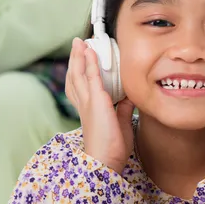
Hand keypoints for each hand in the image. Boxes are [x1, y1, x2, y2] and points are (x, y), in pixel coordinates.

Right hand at [65, 38, 134, 173]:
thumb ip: (124, 108)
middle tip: (77, 44)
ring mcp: (88, 101)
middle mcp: (84, 104)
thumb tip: (130, 96)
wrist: (106, 160)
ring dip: (79, 56)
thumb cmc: (112, 147)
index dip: (78, 72)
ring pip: (78, 73)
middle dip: (75, 59)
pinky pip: (91, 76)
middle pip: (74, 76)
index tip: (81, 60)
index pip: (80, 87)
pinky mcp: (96, 100)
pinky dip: (90, 62)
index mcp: (88, 110)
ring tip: (80, 43)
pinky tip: (90, 51)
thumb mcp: (121, 123)